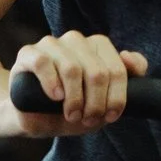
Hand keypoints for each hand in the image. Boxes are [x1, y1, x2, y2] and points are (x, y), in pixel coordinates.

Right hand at [8, 32, 147, 137]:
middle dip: (95, 103)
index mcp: (97, 47)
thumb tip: (131, 61)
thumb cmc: (66, 109)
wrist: (30, 117)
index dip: (117, 97)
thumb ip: (124, 82)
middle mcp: (76, 41)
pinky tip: (55, 97)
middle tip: (87, 119)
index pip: (117, 68)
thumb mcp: (100, 103)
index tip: (110, 116)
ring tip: (71, 114)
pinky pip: (43, 63)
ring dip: (74, 99)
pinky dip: (51, 83)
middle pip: (97, 71)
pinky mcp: (28, 53)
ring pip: (72, 68)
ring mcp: (52, 45)